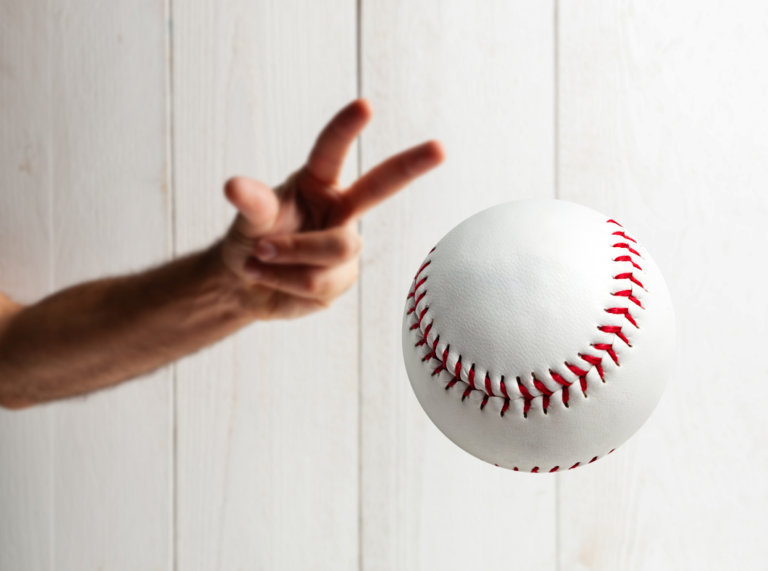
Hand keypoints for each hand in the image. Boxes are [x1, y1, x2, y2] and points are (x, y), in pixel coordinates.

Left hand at [218, 99, 444, 319]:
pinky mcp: (341, 280)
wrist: (246, 286)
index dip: (347, 128)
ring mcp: (344, 246)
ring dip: (290, 254)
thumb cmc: (251, 239)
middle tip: (440, 147)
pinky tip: (273, 280)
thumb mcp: (248, 219)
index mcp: (319, 183)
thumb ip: (252, 203)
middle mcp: (340, 210)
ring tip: (260, 258)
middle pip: (381, 186)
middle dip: (412, 165)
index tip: (364, 105)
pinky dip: (286, 282)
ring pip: (335, 247)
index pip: (333, 151)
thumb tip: (234, 186)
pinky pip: (319, 281)